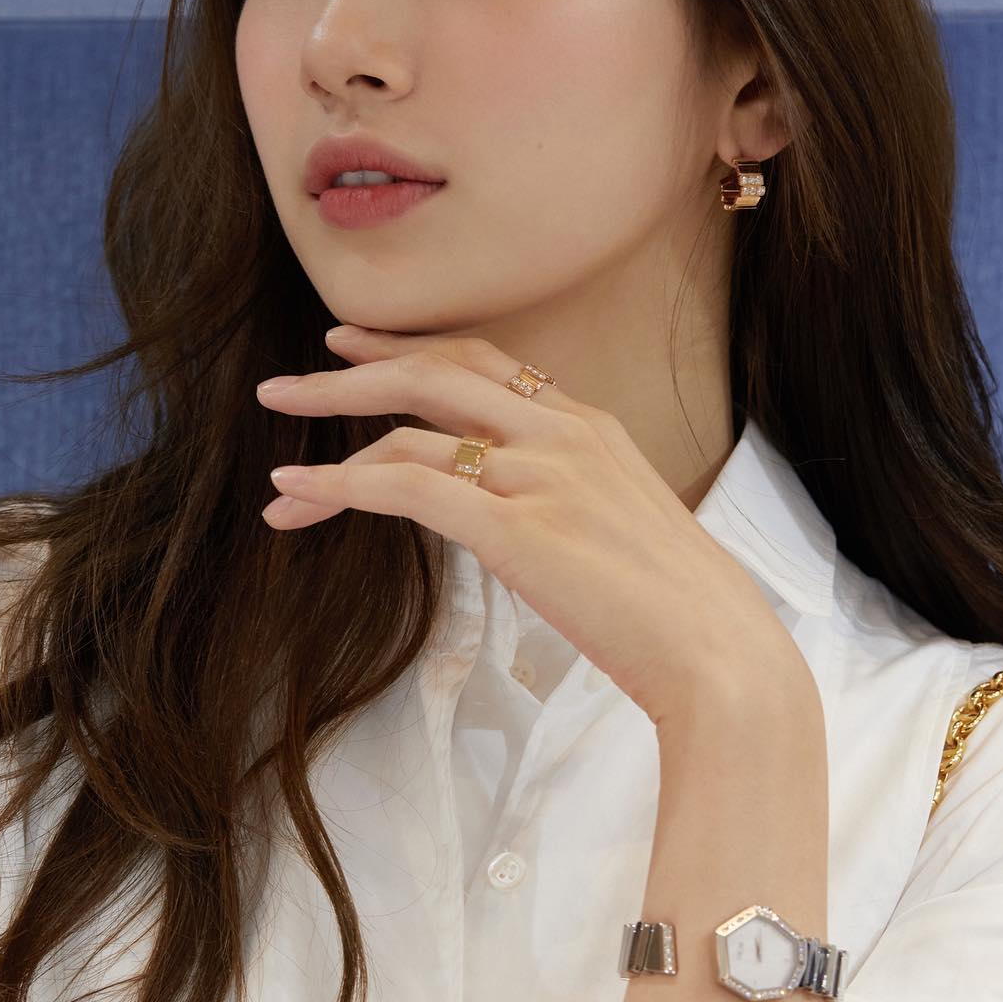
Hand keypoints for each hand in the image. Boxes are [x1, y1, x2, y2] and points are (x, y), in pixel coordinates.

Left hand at [255, 324, 808, 729]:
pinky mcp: (515, 526)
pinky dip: (340, 484)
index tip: (353, 347)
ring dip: (331, 449)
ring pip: (408, 430)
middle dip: (350, 374)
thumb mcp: (620, 518)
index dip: (407, 348)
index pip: (480, 361)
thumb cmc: (677, 604)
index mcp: (587, 424)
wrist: (721, 654)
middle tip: (287, 387)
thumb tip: (505, 502)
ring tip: (281, 481)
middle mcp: (560, 432)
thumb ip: (564, 490)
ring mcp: (539, 473)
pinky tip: (298, 493)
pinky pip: (404, 486)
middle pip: (433, 373)